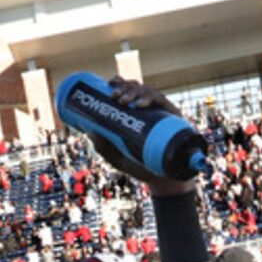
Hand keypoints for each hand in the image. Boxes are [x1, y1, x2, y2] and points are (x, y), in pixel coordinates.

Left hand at [104, 80, 197, 195]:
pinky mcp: (173, 117)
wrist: (161, 178)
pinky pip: (161, 101)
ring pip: (148, 91)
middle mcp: (149, 109)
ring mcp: (161, 112)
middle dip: (125, 88)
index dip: (120, 82)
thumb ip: (103, 146)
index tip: (110, 83)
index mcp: (136, 112)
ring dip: (135, 92)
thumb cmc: (139, 165)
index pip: (129, 90)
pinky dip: (149, 100)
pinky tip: (140, 105)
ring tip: (125, 102)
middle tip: (115, 96)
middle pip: (137, 87)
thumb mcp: (117, 156)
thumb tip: (88, 130)